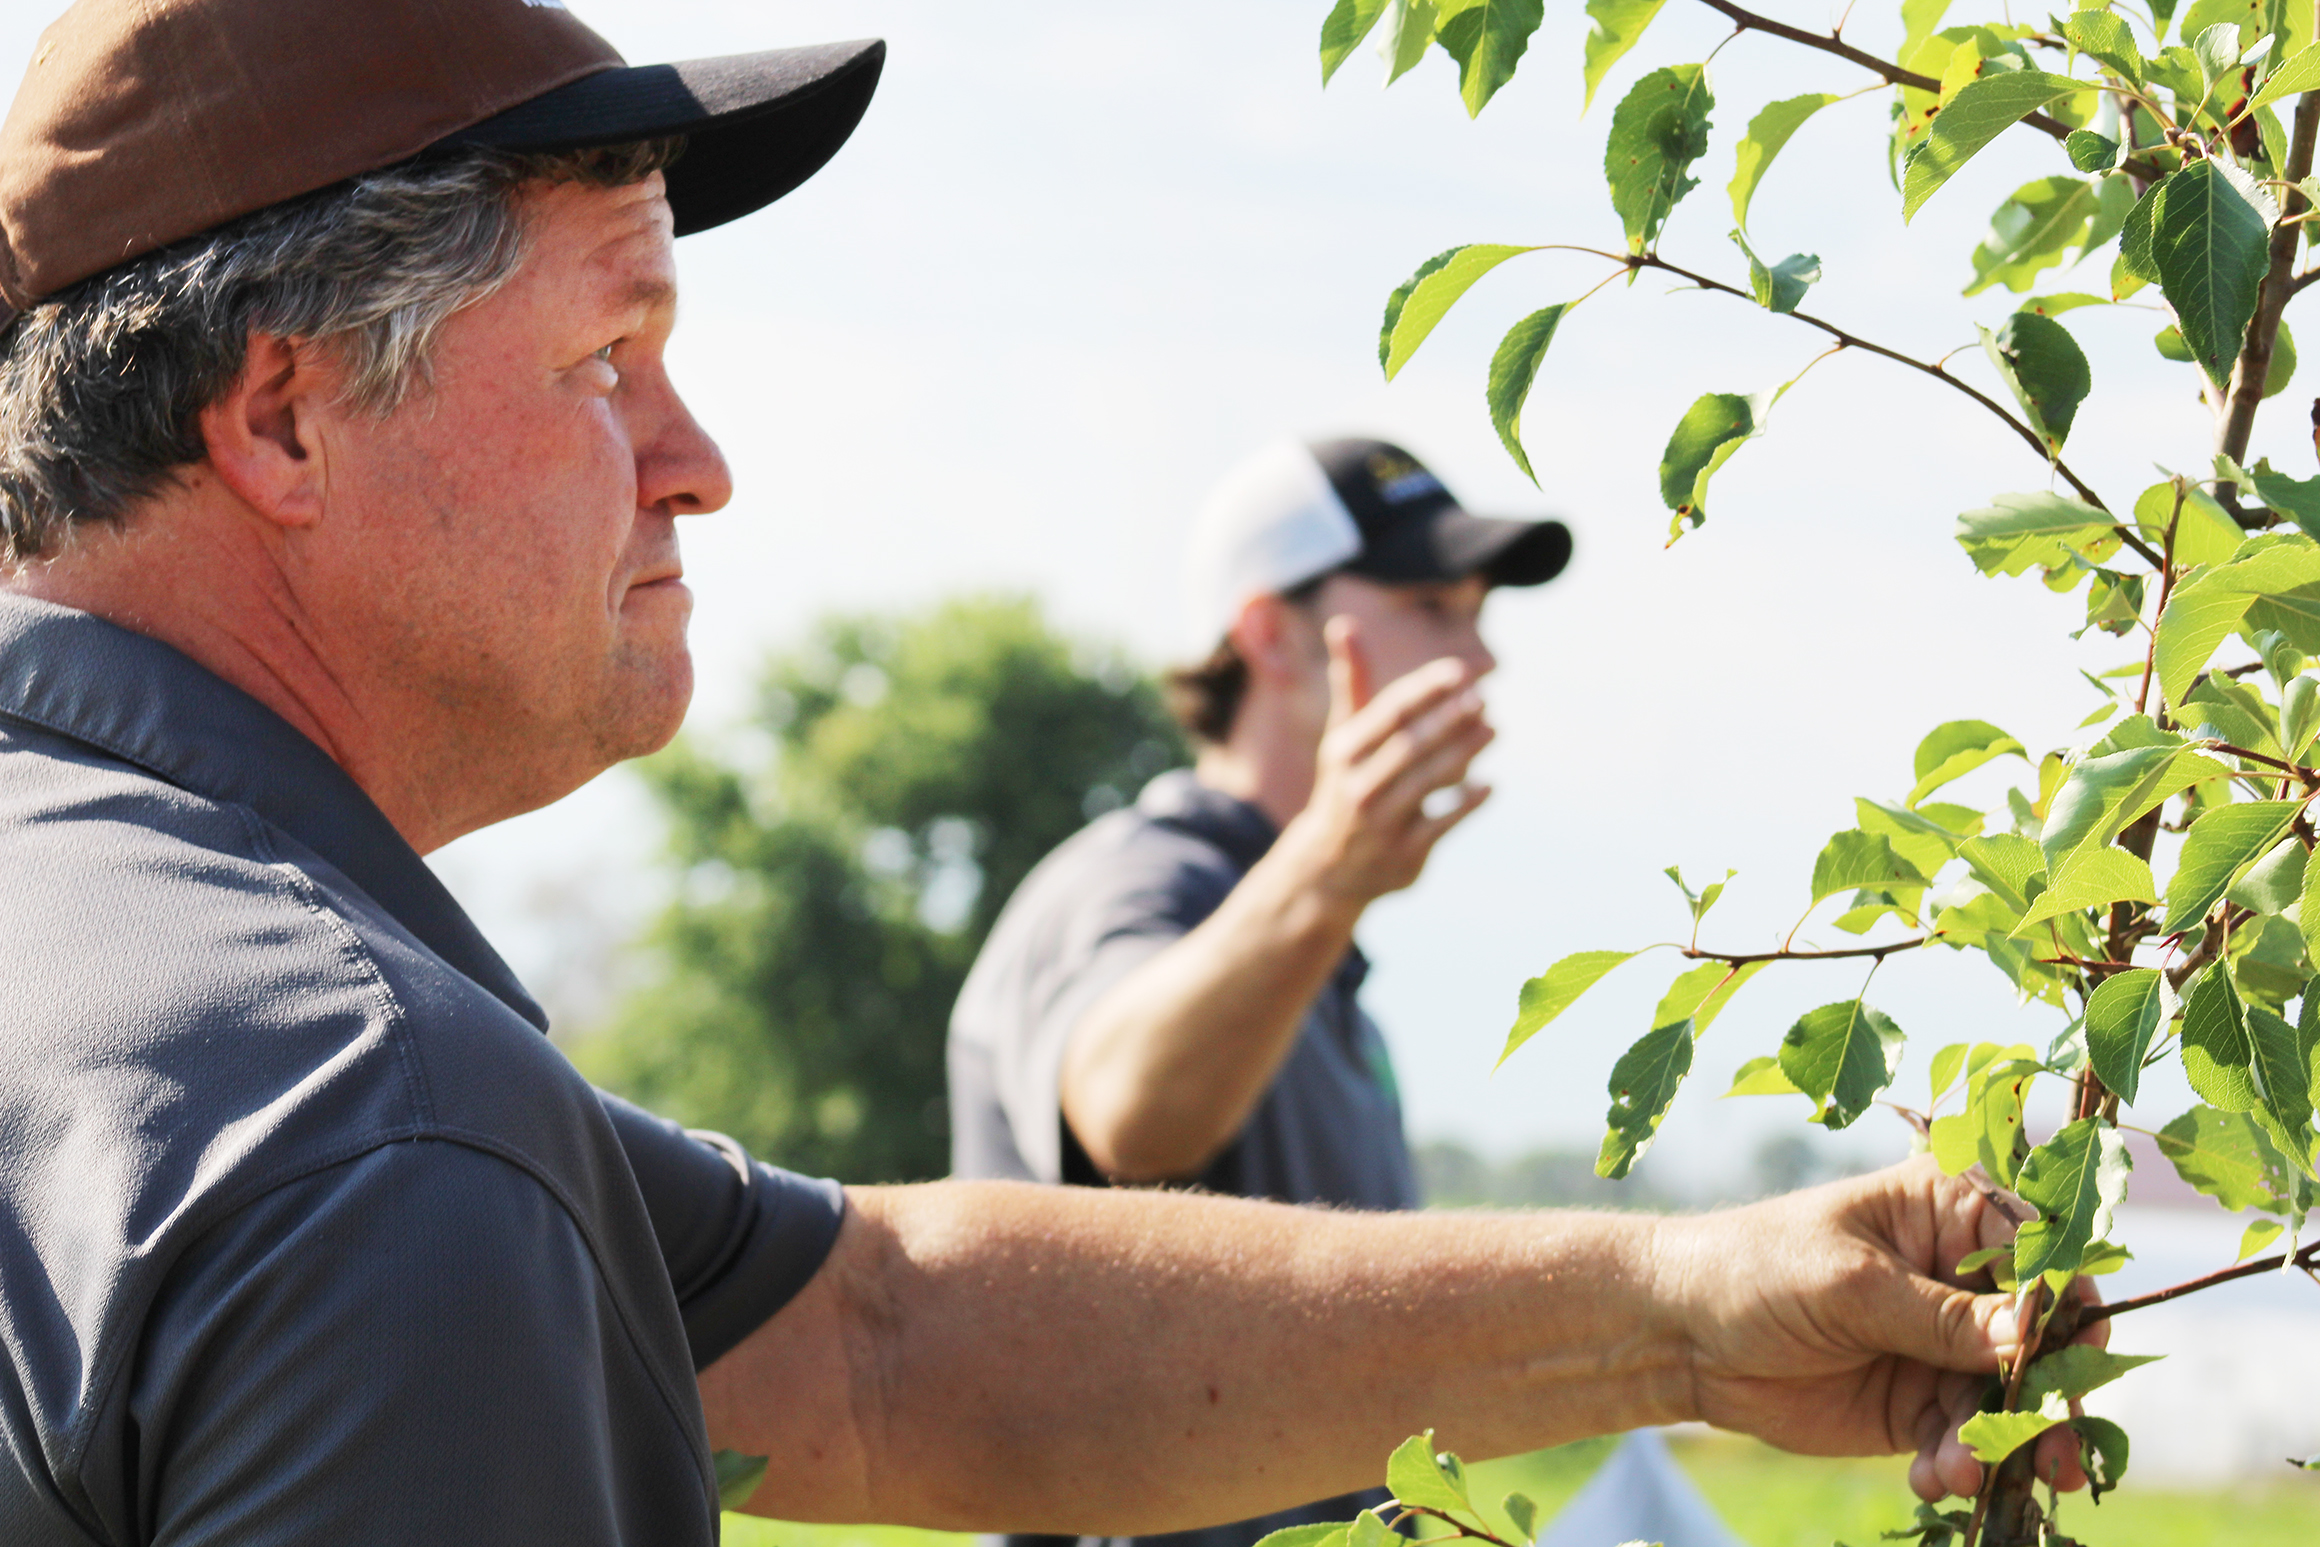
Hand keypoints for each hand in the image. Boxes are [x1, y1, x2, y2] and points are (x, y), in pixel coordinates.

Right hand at [1271, 617, 1492, 912]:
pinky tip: (1491, 784)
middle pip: (1409, 746)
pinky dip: (1466, 804)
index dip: (1426, 690)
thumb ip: (1352, 681)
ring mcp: (1380, 823)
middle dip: (1447, 720)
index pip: (1389, 713)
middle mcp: (1358, 786)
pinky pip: (1440, 824)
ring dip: (1462, 754)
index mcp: (1344, 752)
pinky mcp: (1403, 854)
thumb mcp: (1342, 735)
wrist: (1327, 867)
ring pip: (1426, 783)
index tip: (1460, 671)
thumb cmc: (1345, 783)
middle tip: (1483, 698)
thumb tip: (1344, 622)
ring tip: (1495, 729)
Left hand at [1654, 1156, 2103, 1499]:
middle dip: (2050, 1398)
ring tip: (1968, 1474)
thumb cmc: (1758, 1269)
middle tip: (2057, 1455)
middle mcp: (1961, 1280)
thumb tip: (2032, 1337)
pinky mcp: (1921, 1404)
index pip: (2038, 1254)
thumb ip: (1941, 1317)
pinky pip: (1966, 1440)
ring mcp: (1945, 1347)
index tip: (2072, 1357)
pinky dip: (1960, 1465)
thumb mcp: (1851, 1285)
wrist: (1684, 1334)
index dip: (2067, 1305)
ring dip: (2002, 1445)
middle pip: (2040, 1340)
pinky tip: (1935, 1480)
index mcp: (1950, 1213)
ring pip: (2009, 1401)